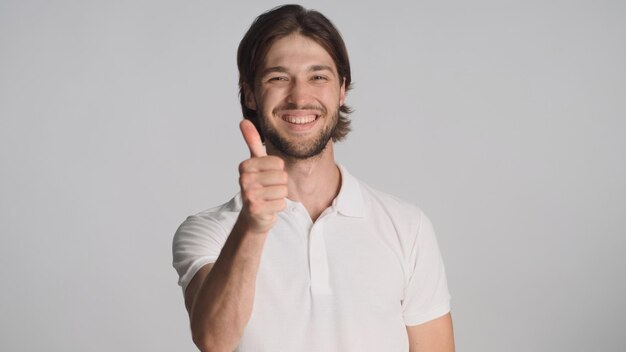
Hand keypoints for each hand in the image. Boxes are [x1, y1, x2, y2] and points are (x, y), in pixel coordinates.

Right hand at [238, 119, 287, 233]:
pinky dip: (279, 207)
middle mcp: (244, 179)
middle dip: (280, 184)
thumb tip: (243, 120)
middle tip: (268, 189)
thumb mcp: (255, 162)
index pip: (278, 163)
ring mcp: (249, 195)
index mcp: (245, 166)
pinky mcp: (256, 209)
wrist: (253, 215)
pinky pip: (282, 204)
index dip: (278, 171)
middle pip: (282, 176)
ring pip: (283, 190)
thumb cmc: (258, 186)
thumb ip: (251, 142)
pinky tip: (268, 207)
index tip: (267, 177)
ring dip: (280, 196)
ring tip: (268, 198)